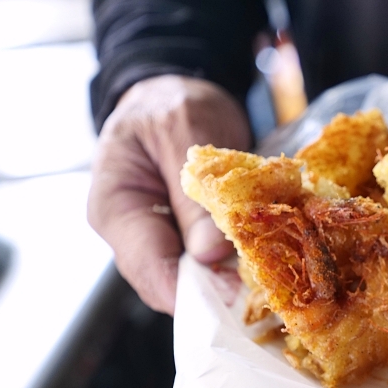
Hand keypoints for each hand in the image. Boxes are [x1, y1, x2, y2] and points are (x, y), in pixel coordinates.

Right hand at [87, 75, 250, 313]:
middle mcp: (134, 234)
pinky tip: (267, 258)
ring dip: (234, 280)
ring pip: (197, 279)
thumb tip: (209, 255)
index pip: (149, 270)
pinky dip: (239, 263)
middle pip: (173, 284)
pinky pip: (213, 264)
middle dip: (219, 291)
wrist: (177, 91)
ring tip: (272, 273)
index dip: (194, 292)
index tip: (237, 297)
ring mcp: (161, 239)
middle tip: (267, 288)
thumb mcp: (184, 131)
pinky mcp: (187, 240)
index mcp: (115, 209)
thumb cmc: (172, 103)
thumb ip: (194, 193)